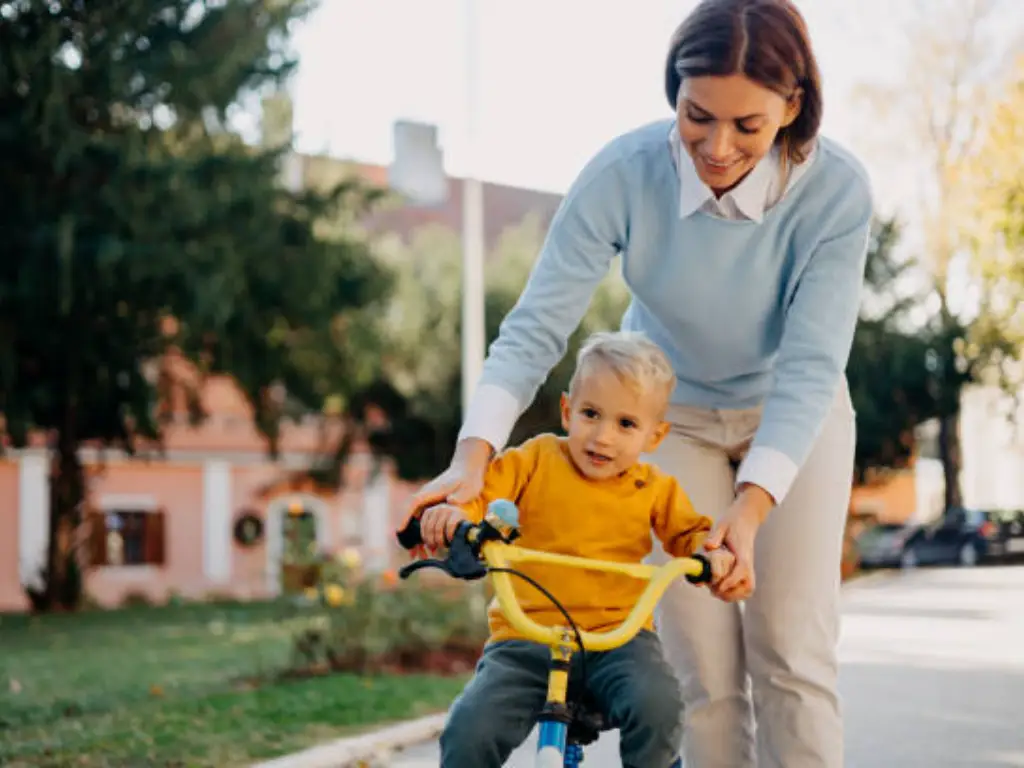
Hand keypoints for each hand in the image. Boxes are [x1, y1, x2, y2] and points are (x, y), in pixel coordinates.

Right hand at [401, 438, 490, 556]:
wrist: (469, 470)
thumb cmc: (467, 479)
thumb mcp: (465, 487)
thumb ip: (458, 496)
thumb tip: (451, 502)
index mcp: (430, 493)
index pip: (413, 505)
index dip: (406, 519)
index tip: (400, 532)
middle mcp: (426, 498)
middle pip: (413, 519)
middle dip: (412, 538)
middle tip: (415, 554)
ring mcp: (430, 503)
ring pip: (419, 524)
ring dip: (419, 540)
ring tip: (422, 555)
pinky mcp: (435, 508)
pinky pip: (427, 524)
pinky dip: (427, 536)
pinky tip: (432, 547)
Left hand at [703, 484, 773, 601]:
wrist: (747, 518)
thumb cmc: (733, 521)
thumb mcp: (722, 525)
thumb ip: (715, 536)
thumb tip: (708, 547)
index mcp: (742, 552)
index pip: (741, 570)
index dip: (730, 581)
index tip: (717, 587)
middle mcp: (748, 562)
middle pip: (747, 586)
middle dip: (731, 593)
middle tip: (713, 591)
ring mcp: (749, 567)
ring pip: (748, 589)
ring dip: (733, 596)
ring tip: (717, 592)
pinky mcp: (746, 569)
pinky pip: (746, 587)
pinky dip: (736, 593)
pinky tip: (723, 589)